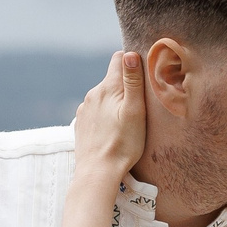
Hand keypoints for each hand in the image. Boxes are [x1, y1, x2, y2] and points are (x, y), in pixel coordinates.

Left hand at [70, 51, 146, 184]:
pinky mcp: (81, 122)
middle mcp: (92, 94)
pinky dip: (105, 114)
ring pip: (103, 95)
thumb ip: (133, 82)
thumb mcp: (135, 112)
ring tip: (126, 120)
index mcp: (107, 87)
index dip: (133, 62)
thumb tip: (129, 54)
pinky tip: (113, 130)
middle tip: (140, 103)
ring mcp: (84, 108)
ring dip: (115, 101)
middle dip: (125, 84)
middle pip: (112, 78)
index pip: (119, 58)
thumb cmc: (123, 144)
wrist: (97, 172)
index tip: (144, 76)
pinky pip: (96, 110)